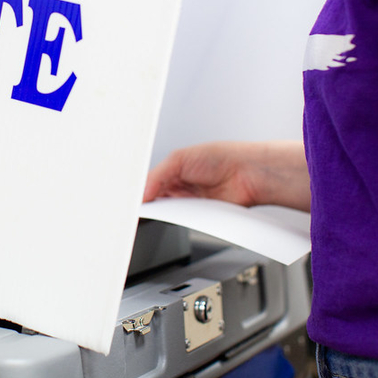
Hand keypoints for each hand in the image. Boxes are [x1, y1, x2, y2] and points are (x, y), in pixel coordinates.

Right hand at [144, 141, 310, 211]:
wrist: (246, 173)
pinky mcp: (200, 215)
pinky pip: (183, 220)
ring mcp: (190, 202)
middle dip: (147, 202)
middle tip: (139, 205)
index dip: (140, 191)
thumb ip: (157, 175)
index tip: (130, 198)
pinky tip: (173, 215)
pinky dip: (176, 219)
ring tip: (157, 208)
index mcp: (173, 170)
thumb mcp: (180, 158)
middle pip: (156, 199)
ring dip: (161, 211)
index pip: (149, 183)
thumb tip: (141, 191)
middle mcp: (180, 186)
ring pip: (167, 211)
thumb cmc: (221, 157)